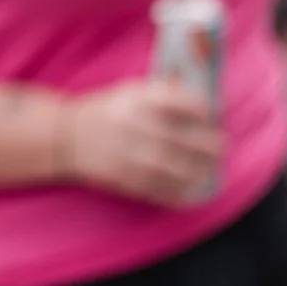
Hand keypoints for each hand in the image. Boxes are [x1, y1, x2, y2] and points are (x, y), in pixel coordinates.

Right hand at [59, 79, 222, 205]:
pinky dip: (179, 192)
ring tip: (210, 170)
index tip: (210, 114)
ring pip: (172, 167)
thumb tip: (202, 102)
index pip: (175, 101)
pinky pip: (158, 188)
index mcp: (133, 99)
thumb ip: (160, 95)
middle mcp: (131, 125)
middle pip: (179, 138)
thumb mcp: (127, 93)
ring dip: (198, 171)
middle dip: (207, 145)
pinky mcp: (122, 178)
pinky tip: (192, 191)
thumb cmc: (104, 111)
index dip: (199, 108)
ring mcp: (126, 154)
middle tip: (221, 148)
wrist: (65, 136)